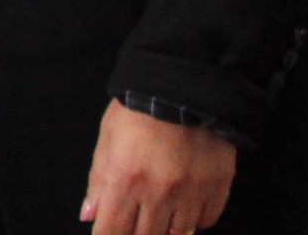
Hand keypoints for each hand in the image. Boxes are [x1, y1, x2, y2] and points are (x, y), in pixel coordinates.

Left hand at [82, 100, 236, 234]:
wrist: (184, 86)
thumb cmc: (137, 110)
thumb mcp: (108, 138)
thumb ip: (98, 180)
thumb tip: (89, 216)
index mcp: (125, 179)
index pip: (111, 230)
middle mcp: (158, 193)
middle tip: (133, 222)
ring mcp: (191, 193)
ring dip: (164, 230)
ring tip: (158, 216)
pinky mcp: (217, 189)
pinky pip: (204, 221)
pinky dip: (193, 220)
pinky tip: (184, 207)